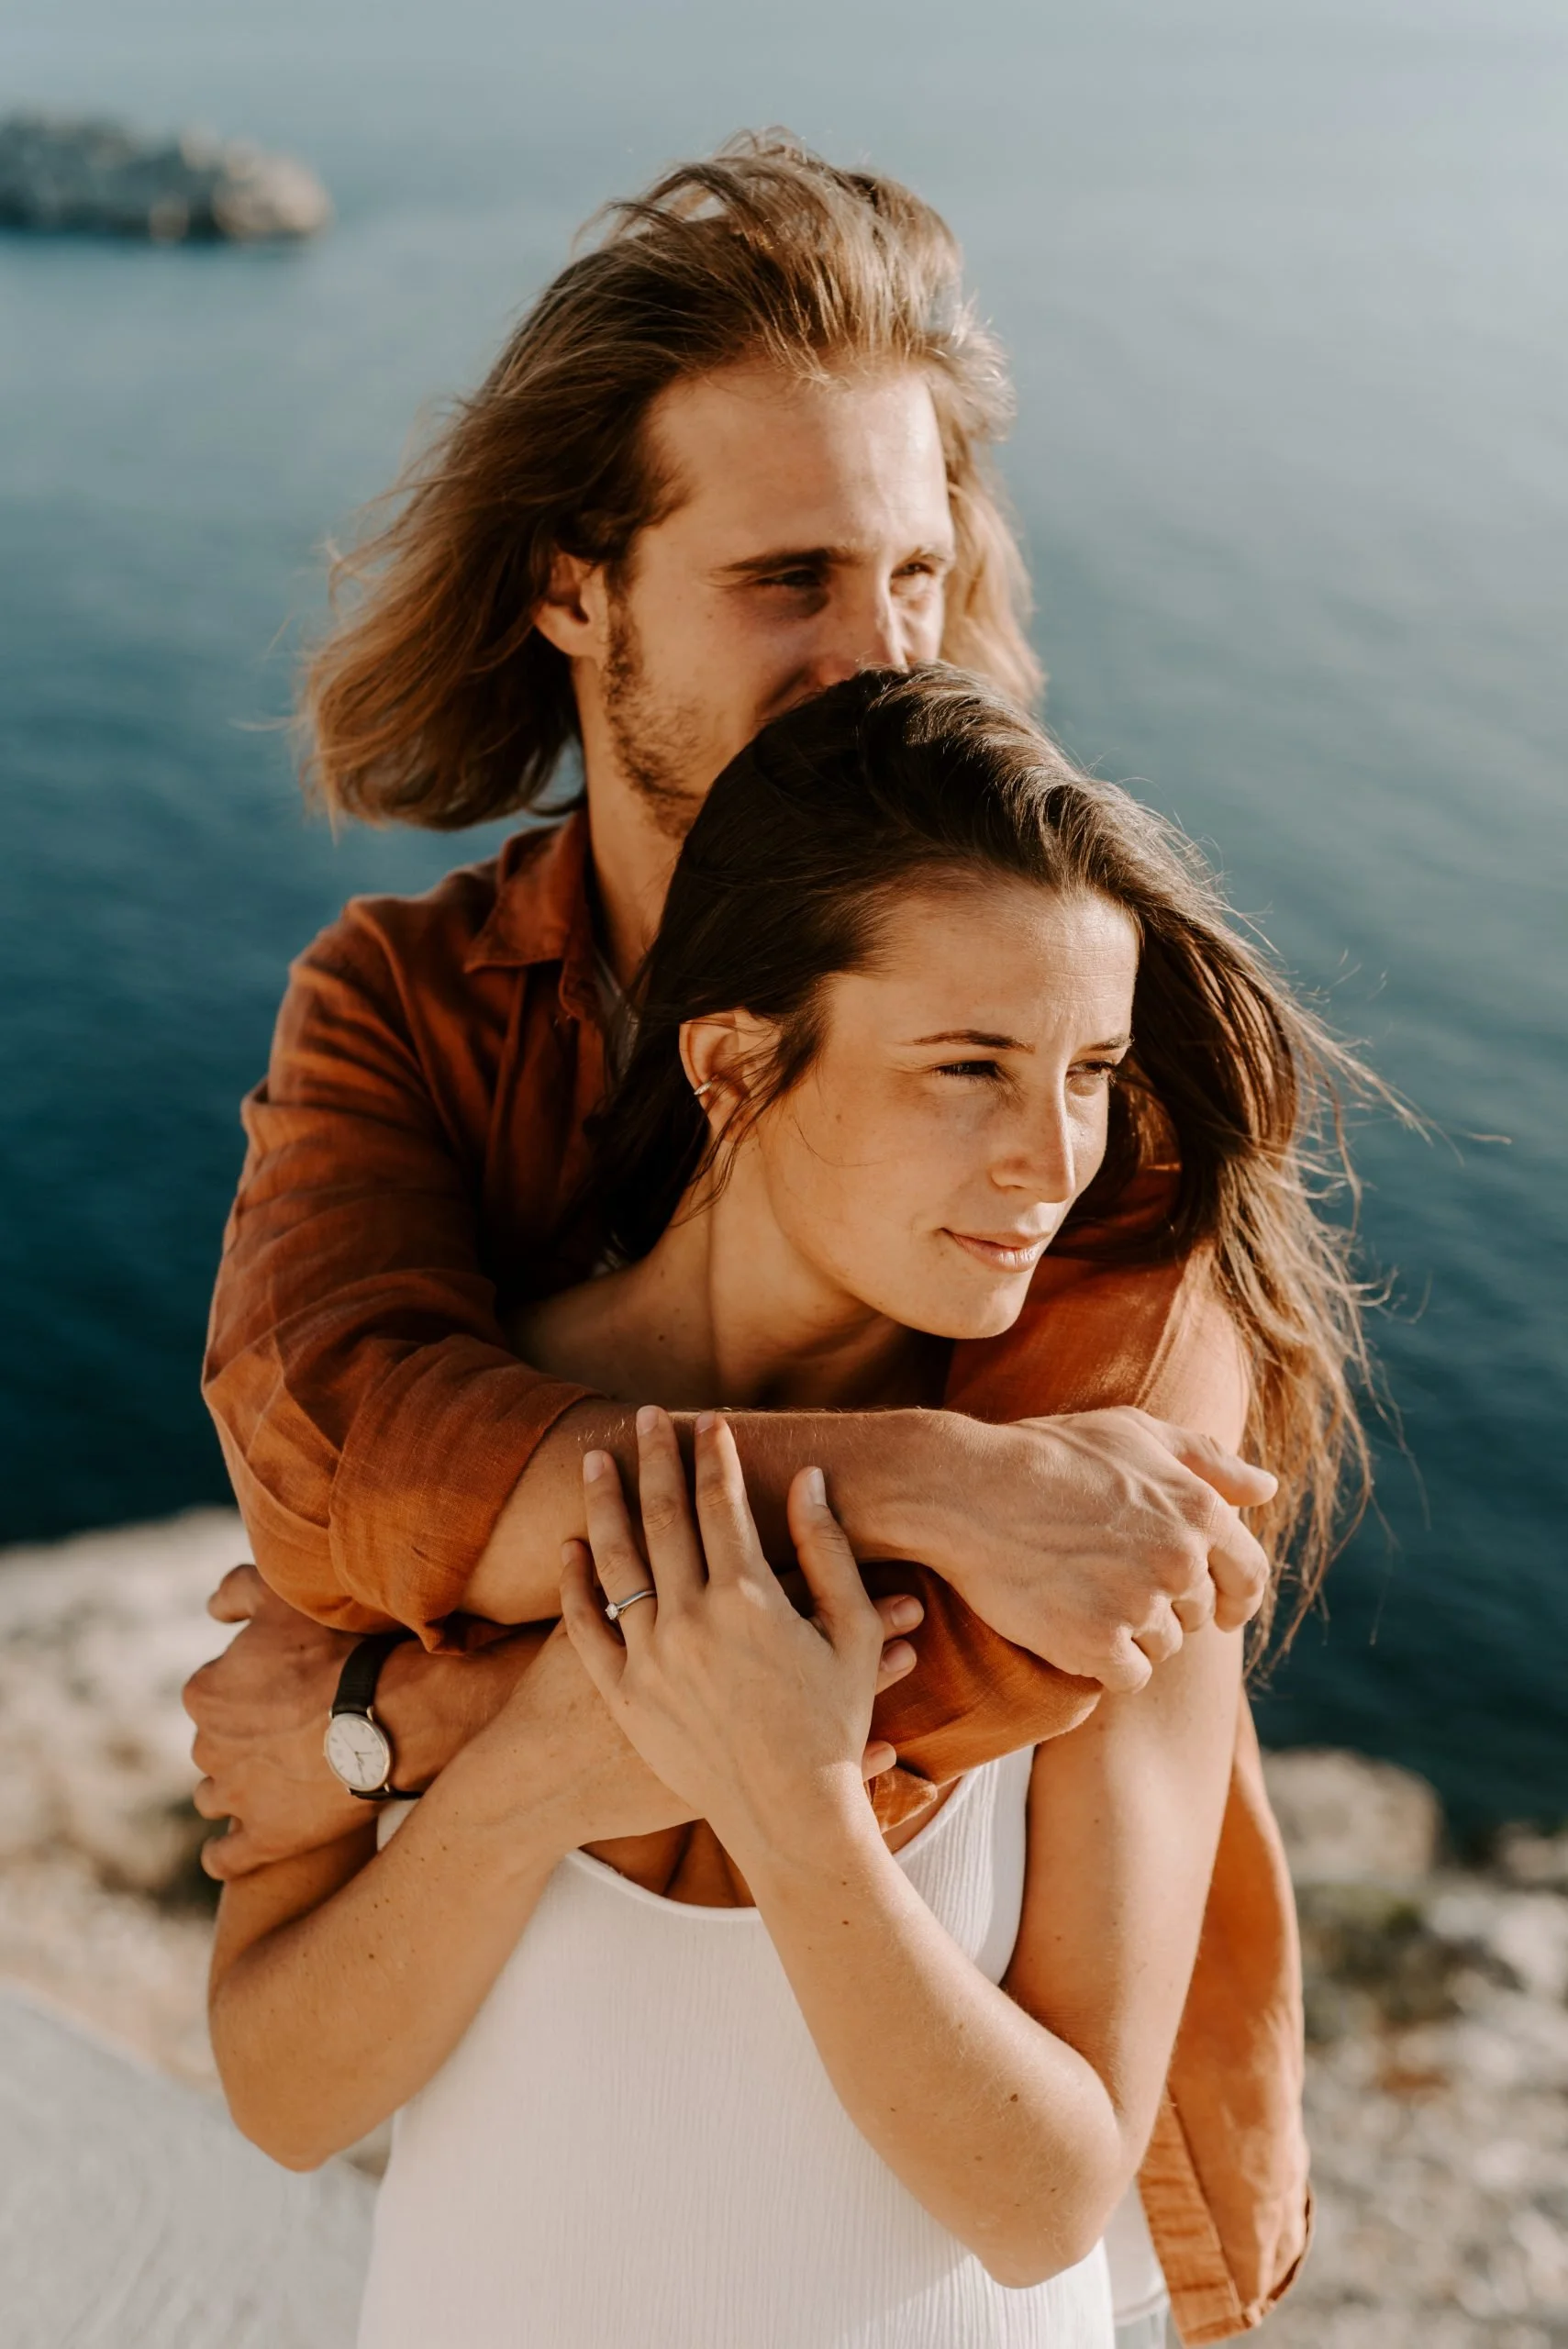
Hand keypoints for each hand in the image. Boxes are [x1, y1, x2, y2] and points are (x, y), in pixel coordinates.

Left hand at [185, 1568, 365, 1877]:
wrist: (389, 1713)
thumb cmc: (340, 1648)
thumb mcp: (282, 1596)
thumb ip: (236, 1590)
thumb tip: (211, 1609)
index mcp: (203, 1693)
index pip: (212, 1694)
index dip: (247, 1691)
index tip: (283, 1690)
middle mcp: (206, 1748)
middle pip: (215, 1746)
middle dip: (242, 1742)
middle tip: (291, 1732)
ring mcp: (234, 1798)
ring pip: (215, 1799)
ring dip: (237, 1792)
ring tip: (280, 1782)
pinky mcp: (263, 1840)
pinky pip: (225, 1858)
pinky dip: (228, 1853)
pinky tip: (242, 1843)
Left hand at [562, 1409, 888, 1854]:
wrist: (787, 1815)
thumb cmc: (831, 1722)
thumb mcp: (852, 1633)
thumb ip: (829, 1550)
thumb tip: (810, 1479)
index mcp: (749, 1598)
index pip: (722, 1502)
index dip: (716, 1455)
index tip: (710, 1421)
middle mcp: (691, 1619)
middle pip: (661, 1516)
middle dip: (654, 1457)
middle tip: (646, 1416)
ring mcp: (649, 1657)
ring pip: (615, 1560)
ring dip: (603, 1502)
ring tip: (594, 1460)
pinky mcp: (623, 1695)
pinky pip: (587, 1627)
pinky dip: (574, 1584)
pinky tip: (570, 1548)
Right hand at [926, 1408, 1275, 1693]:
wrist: (968, 1489)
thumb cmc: (1051, 1454)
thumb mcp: (1135, 1434)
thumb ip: (1208, 1461)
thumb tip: (1267, 1489)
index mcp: (1199, 1511)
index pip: (1249, 1576)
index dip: (1237, 1597)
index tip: (1222, 1611)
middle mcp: (1180, 1561)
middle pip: (1198, 1614)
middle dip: (1165, 1606)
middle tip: (1111, 1582)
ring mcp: (1140, 1605)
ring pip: (1162, 1647)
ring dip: (1130, 1634)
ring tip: (1081, 1595)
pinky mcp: (1097, 1644)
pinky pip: (1127, 1677)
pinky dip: (1104, 1663)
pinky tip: (1071, 1628)